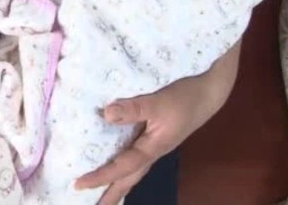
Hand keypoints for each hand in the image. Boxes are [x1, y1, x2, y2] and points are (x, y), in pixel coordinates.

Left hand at [75, 41, 242, 204]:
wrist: (209, 92)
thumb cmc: (185, 98)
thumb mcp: (158, 102)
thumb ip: (133, 109)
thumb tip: (106, 115)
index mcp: (152, 148)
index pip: (121, 168)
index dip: (100, 176)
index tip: (79, 184)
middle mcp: (152, 151)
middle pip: (128, 179)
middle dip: (111, 194)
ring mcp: (155, 145)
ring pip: (133, 171)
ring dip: (117, 183)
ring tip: (103, 194)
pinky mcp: (156, 136)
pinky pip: (136, 158)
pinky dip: (124, 167)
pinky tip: (118, 164)